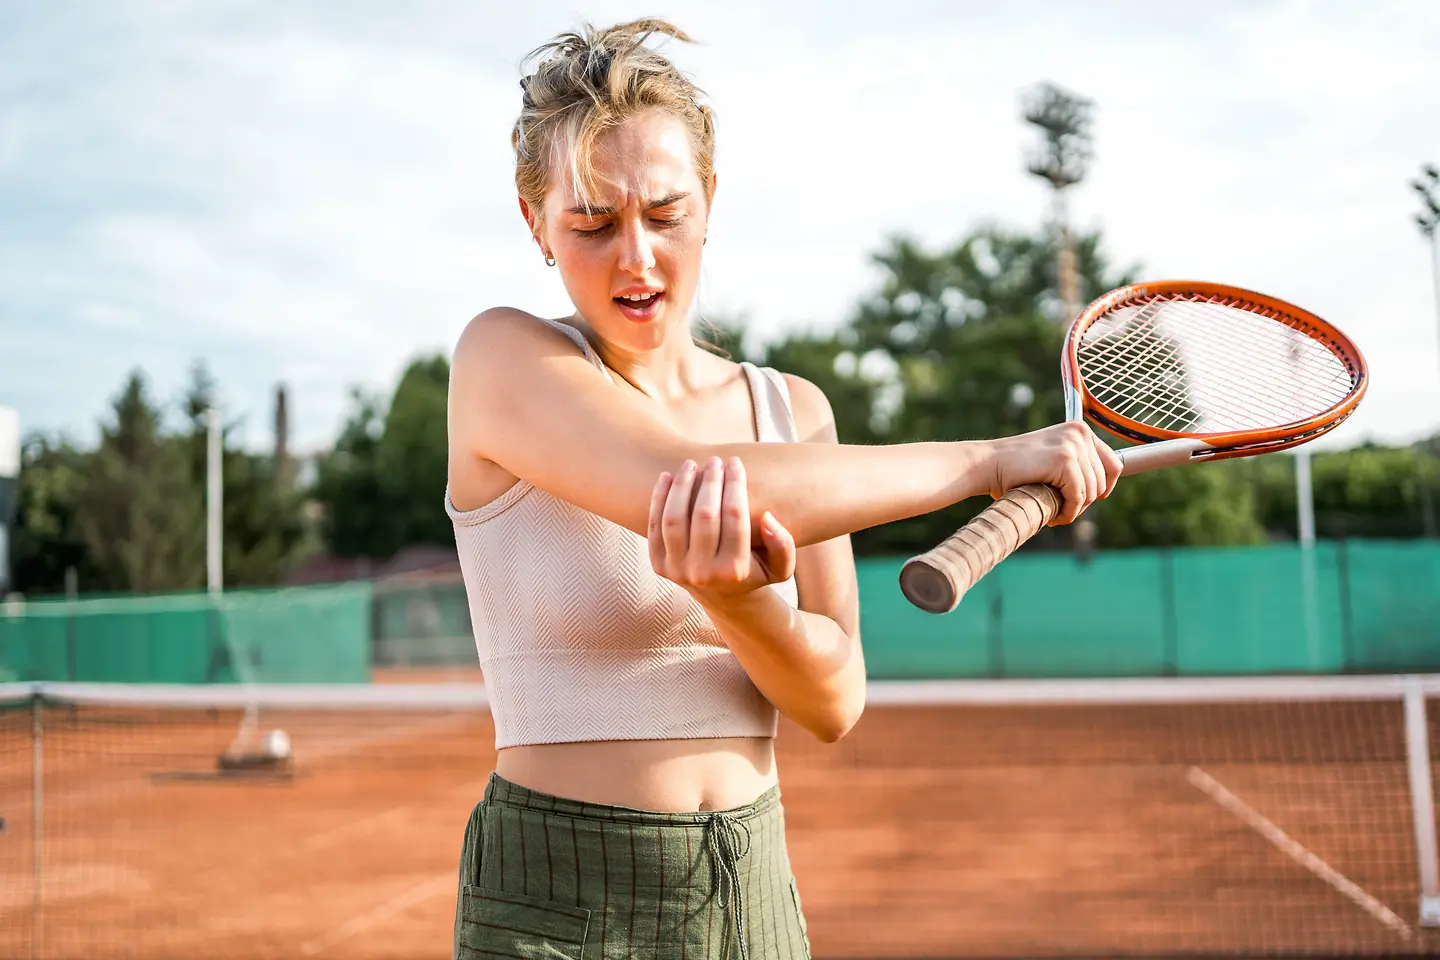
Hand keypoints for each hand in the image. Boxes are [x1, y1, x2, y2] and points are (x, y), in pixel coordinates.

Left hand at [648, 456, 796, 603]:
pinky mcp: (658, 564)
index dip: (735, 485)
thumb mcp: (779, 566)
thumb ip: (783, 545)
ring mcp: (677, 570)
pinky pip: (655, 526)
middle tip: (715, 461)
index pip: (735, 517)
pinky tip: (667, 476)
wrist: (721, 597)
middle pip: (704, 516)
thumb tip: (768, 517)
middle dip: (710, 482)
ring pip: (674, 519)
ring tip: (691, 464)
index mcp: (734, 569)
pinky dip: (658, 498)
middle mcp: (703, 573)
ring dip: (682, 486)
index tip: (736, 463)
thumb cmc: (753, 572)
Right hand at [988, 421, 1122, 524]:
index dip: (1104, 487)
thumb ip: (1076, 466)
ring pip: (1091, 491)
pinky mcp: (1064, 460)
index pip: (1113, 463)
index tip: (1088, 500)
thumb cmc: (1016, 469)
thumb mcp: (1053, 460)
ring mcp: (1073, 445)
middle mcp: (1080, 433)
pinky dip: (1068, 512)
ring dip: (1075, 509)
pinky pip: (1078, 497)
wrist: (987, 464)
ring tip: (1055, 512)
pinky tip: (1055, 516)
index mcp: (1080, 430)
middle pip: (1103, 481)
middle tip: (1062, 509)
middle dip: (1084, 501)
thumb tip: (1104, 491)